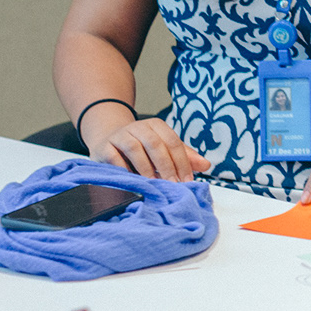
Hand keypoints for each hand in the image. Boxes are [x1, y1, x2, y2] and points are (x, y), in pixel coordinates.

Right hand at [82, 114, 209, 181]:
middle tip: (173, 184)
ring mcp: (120, 135)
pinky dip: (125, 170)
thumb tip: (206, 165)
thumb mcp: (164, 150)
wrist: (108, 141)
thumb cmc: (142, 149)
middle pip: (155, 144)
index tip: (187, 180)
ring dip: (146, 168)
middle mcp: (138, 127)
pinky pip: (115, 158)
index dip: (182, 161)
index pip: (173, 141)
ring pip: (135, 148)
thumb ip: (184, 157)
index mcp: (156, 125)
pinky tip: (133, 181)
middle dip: (166, 166)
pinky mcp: (104, 147)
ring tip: (154, 184)